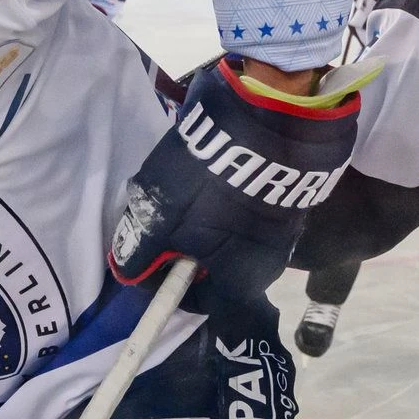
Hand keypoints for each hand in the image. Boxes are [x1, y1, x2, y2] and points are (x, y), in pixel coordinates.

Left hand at [107, 59, 360, 297]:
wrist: (273, 117)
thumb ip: (140, 253)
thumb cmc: (210, 181)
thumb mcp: (160, 219)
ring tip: (188, 188)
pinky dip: (227, 201)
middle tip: (166, 215)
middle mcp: (269, 266)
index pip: (195, 301)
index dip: (163, 282)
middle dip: (184, 246)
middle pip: (213, 267)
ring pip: (230, 238)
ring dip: (205, 222)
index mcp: (241, 283)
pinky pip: (248, 212)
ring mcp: (284, 231)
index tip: (148, 255)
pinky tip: (214, 172)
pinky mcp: (289, 199)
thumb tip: (129, 273)